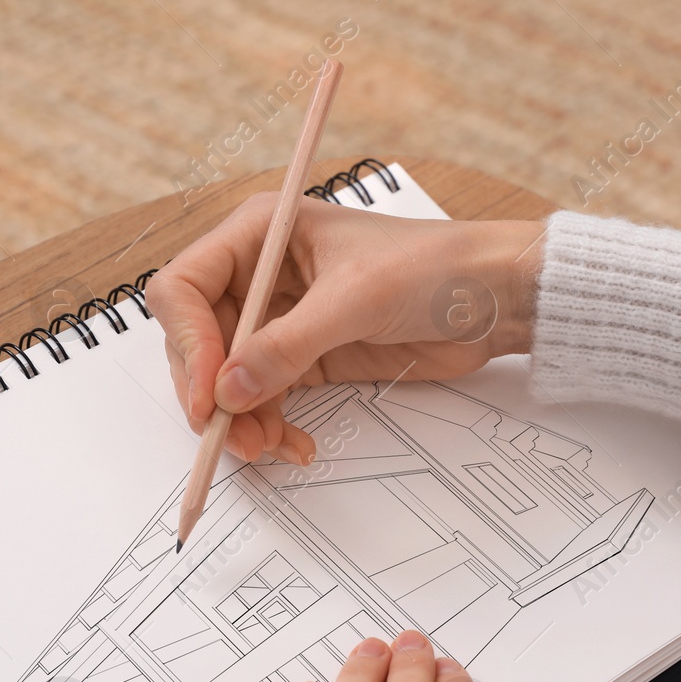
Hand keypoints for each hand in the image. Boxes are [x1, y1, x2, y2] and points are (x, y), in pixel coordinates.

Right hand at [145, 194, 543, 462]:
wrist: (496, 299)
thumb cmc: (435, 268)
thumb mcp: (355, 300)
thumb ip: (286, 347)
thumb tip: (228, 391)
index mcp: (261, 234)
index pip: (185, 288)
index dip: (187, 341)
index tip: (209, 391)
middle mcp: (260, 275)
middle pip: (197, 342)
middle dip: (211, 392)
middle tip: (232, 435)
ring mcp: (280, 320)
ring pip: (227, 380)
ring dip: (240, 419)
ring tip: (268, 447)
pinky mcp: (305, 358)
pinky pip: (264, 399)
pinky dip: (269, 425)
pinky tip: (292, 444)